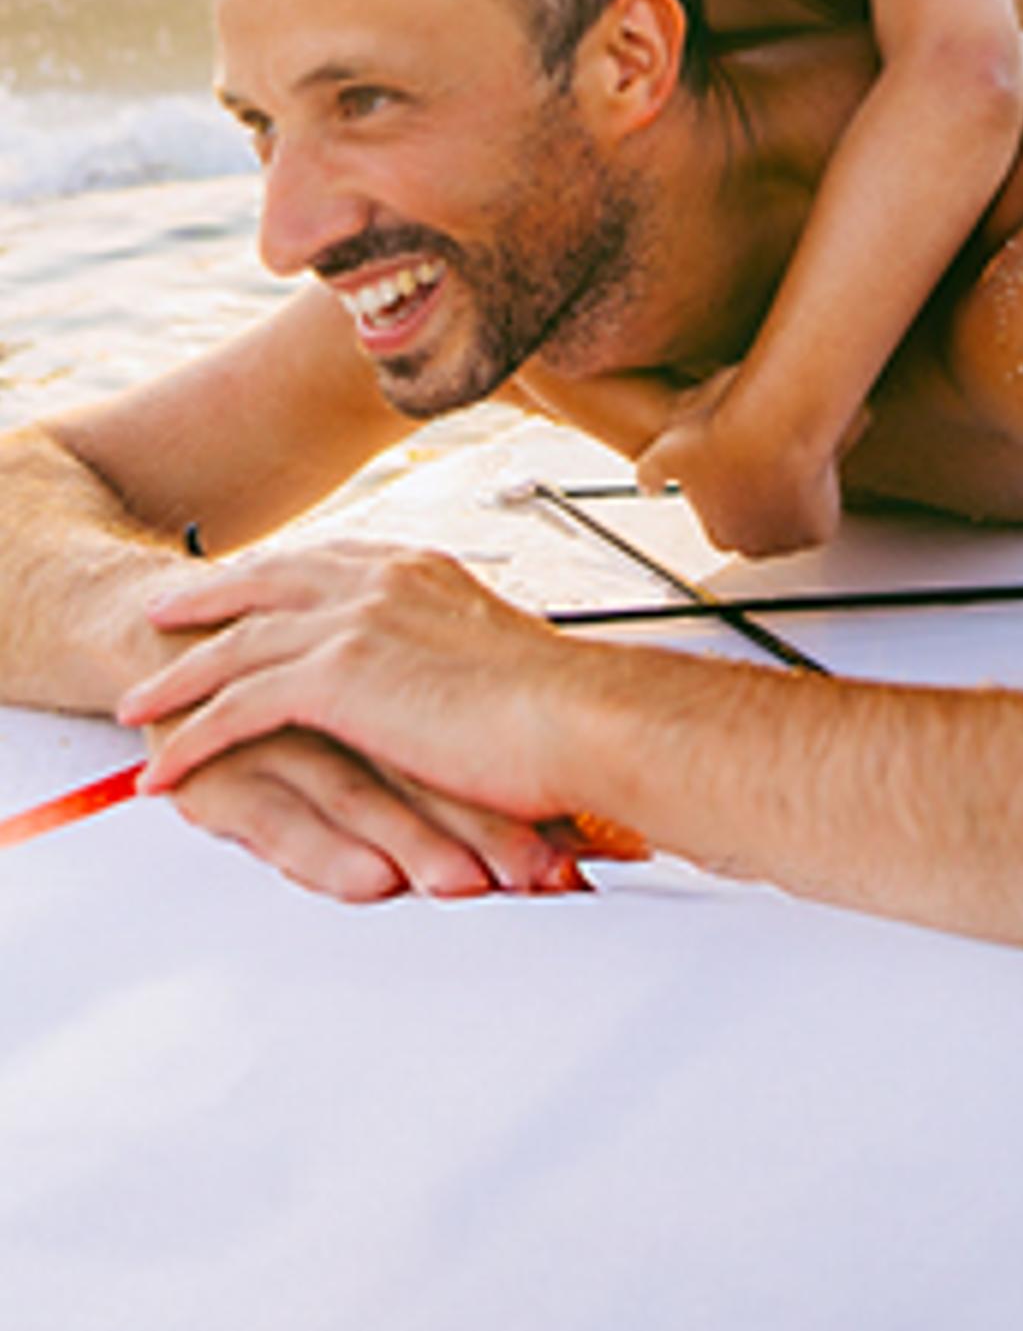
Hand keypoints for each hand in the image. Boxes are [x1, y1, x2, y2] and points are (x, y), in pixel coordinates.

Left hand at [118, 541, 633, 895]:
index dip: (274, 578)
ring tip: (135, 702)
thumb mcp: (506, 658)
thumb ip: (465, 656)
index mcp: (420, 569)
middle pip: (263, 584)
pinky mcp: (334, 678)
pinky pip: (237, 706)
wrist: (581, 717)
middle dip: (204, 598)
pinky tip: (164, 766)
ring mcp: (351, 622)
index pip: (326, 564)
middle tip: (160, 611)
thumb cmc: (567, 707)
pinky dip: (193, 738)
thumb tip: (469, 681)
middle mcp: (378, 581)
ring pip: (234, 645)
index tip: (243, 584)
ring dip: (177, 677)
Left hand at [636, 372, 844, 557]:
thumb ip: (652, 473)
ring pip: (787, 528)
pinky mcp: (819, 529)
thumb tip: (647, 483)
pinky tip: (807, 476)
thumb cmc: (725, 437)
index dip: (723, 503)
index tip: (728, 480)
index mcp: (717, 530)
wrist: (773, 425)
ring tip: (783, 469)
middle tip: (758, 472)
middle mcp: (752, 544)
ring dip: (785, 507)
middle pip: (755, 533)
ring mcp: (788, 540)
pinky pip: (818, 521)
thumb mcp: (666, 450)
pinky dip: (816, 503)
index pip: (719, 529)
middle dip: (755, 508)